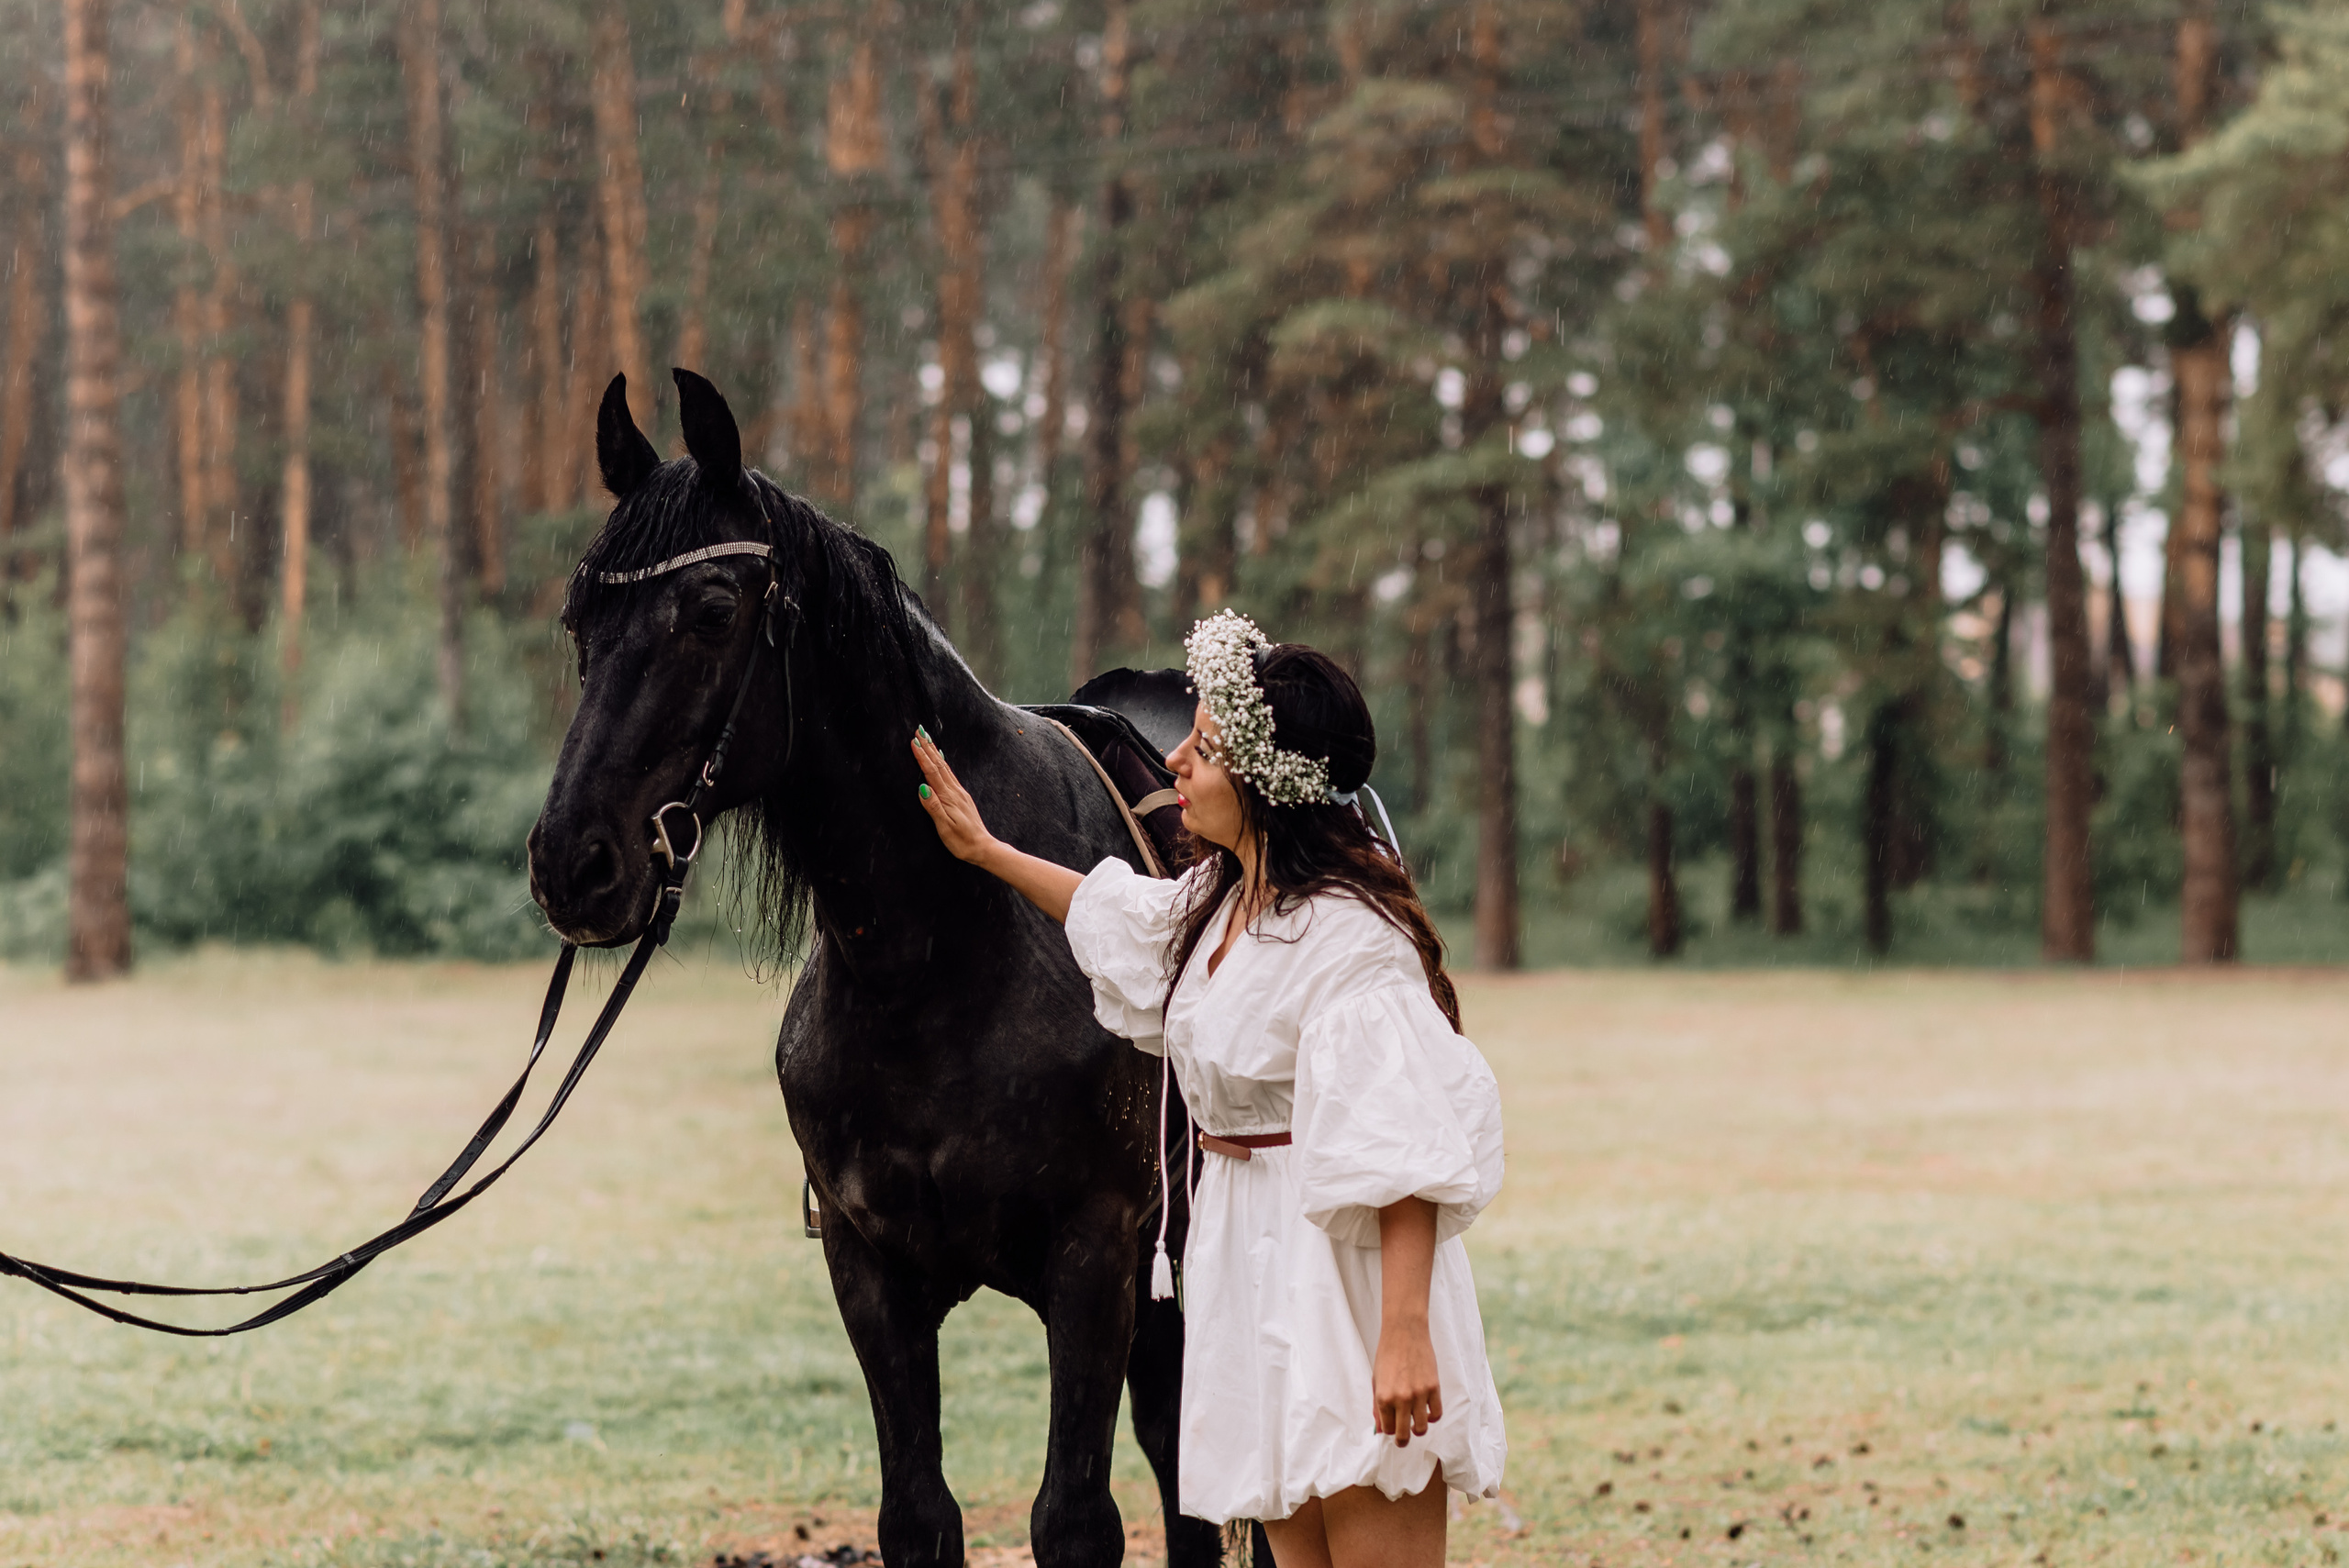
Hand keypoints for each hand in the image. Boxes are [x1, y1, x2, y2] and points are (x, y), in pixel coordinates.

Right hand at [912, 730, 997, 865]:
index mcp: (948, 797)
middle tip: (919, 731)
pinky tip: (941, 761)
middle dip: (928, 747)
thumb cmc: (961, 841)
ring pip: (945, 768)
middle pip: (939, 765)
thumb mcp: (944, 827)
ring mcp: (960, 793)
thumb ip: (933, 806)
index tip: (914, 741)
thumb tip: (922, 787)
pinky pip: (950, 775)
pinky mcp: (962, 797)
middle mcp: (955, 791)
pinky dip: (943, 764)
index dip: (922, 756)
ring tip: (928, 740)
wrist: (983, 847)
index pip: (932, 772)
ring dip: (935, 752)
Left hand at [1372, 1319, 1442, 1447]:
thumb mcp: (1376, 1380)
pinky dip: (1433, 1417)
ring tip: (1416, 1424)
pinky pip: (1437, 1414)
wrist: (1404, 1332)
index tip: (1391, 1428)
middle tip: (1403, 1439)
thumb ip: (1378, 1406)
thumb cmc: (1387, 1354)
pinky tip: (1428, 1412)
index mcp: (1383, 1397)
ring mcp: (1419, 1394)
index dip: (1389, 1430)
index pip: (1387, 1429)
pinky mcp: (1434, 1388)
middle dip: (1402, 1440)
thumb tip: (1380, 1429)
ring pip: (1422, 1428)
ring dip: (1419, 1429)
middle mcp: (1400, 1399)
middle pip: (1403, 1434)